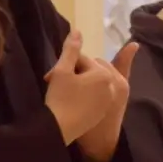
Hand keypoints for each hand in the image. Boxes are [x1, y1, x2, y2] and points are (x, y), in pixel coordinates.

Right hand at [43, 30, 125, 151]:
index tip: (49, 77)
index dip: (62, 66)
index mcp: (105, 73)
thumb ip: (71, 49)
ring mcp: (111, 99)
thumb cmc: (60, 99)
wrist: (61, 131)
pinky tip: (73, 101)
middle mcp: (113, 85)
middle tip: (55, 84)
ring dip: (79, 83)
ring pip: (93, 82)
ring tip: (63, 92)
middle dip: (73, 73)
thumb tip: (77, 30)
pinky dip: (86, 94)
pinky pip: (96, 94)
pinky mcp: (106, 111)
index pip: (80, 60)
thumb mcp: (62, 71)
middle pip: (89, 69)